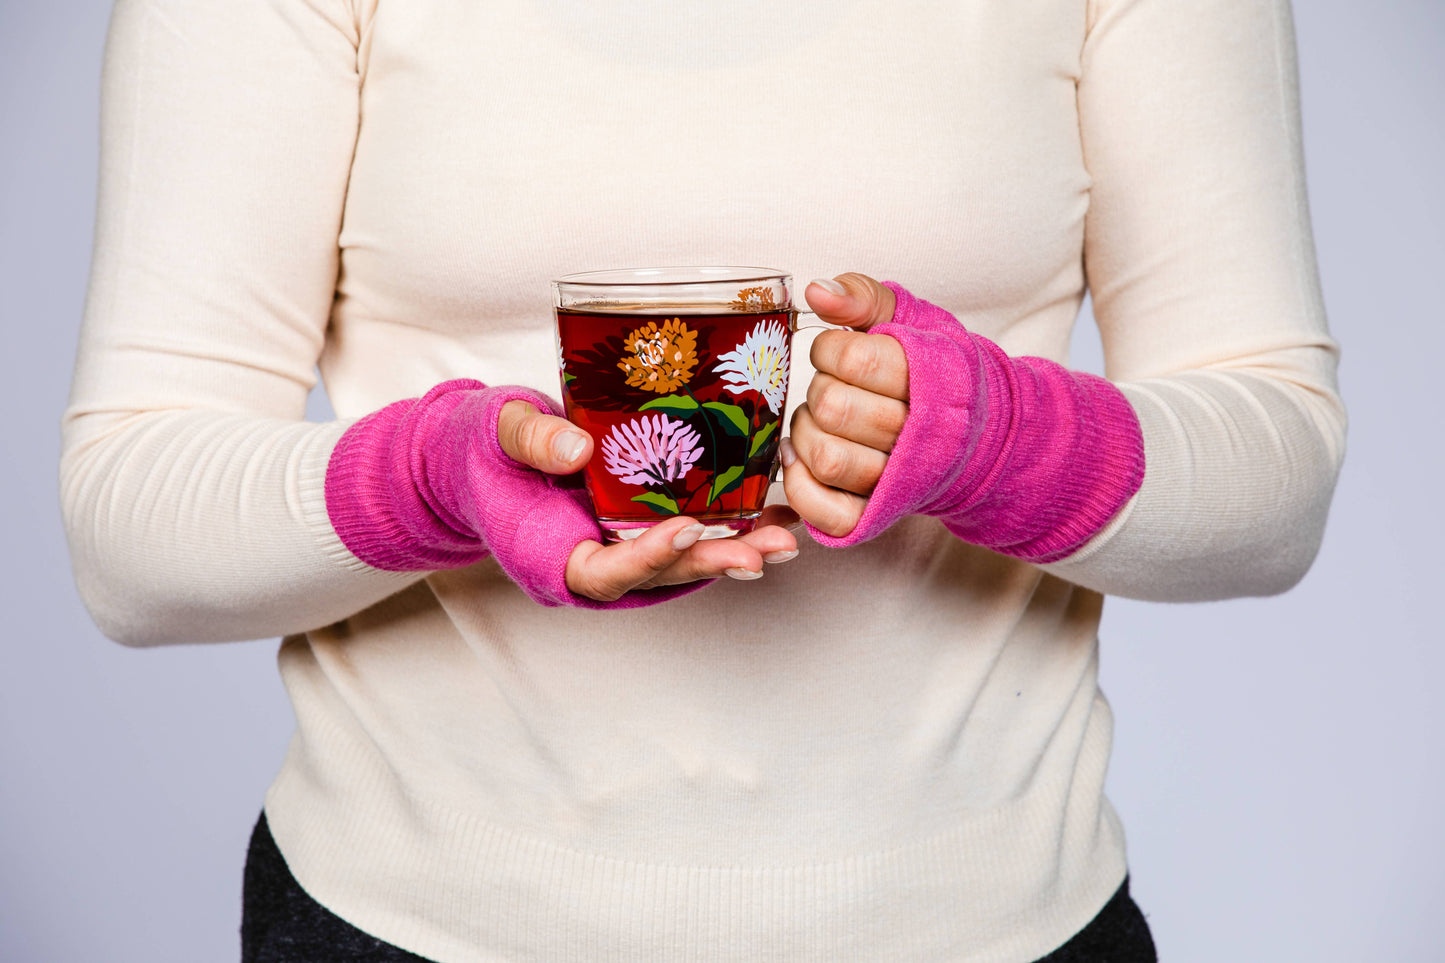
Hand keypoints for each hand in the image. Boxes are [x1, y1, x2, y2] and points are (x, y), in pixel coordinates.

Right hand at [496, 401, 799, 601]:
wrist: (478, 454)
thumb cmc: (480, 448)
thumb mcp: (495, 431)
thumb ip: (531, 439)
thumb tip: (576, 449)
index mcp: (549, 556)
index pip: (604, 574)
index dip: (648, 561)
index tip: (686, 532)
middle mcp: (593, 561)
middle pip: (660, 575)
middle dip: (714, 562)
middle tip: (764, 550)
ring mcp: (619, 547)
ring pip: (684, 559)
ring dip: (738, 549)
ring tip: (787, 535)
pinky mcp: (638, 525)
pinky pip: (690, 532)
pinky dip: (735, 523)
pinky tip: (778, 510)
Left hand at [782, 273, 909, 537]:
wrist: (976, 435)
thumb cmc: (934, 372)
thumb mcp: (910, 321)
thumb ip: (864, 298)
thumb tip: (816, 292)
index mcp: (928, 381)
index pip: (854, 360)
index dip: (829, 349)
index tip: (839, 350)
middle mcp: (914, 437)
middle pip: (833, 408)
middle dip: (818, 390)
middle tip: (830, 387)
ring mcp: (894, 482)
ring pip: (826, 458)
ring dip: (806, 433)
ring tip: (818, 420)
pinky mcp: (872, 516)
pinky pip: (825, 512)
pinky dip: (801, 485)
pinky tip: (801, 459)